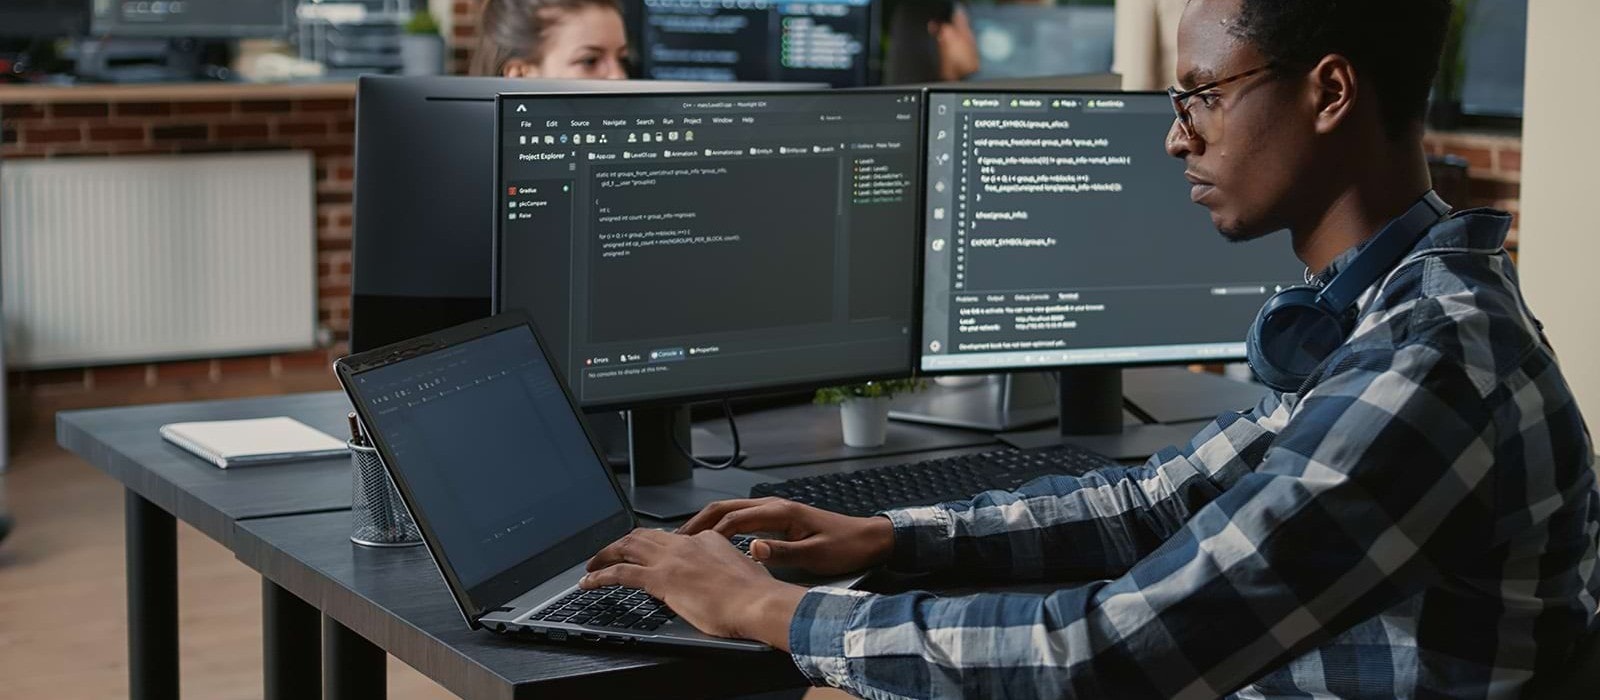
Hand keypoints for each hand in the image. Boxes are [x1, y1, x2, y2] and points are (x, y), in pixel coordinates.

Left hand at [581, 528, 805, 648]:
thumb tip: (717, 582)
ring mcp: (671, 559)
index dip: (654, 547)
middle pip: (643, 535)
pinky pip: (620, 573)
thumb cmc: (756, 595)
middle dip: (621, 543)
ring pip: (626, 547)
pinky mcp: (660, 578)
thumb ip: (723, 570)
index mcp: (707, 539)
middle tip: (608, 554)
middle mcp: (685, 544)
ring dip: (605, 554)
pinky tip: (589, 582)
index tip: (647, 556)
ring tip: (591, 566)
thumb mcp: (741, 573)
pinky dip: (600, 576)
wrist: (758, 601)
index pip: (672, 539)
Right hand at [677, 497, 894, 575]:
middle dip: (698, 522)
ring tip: (687, 540)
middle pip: (725, 508)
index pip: (733, 519)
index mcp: (780, 512)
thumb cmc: (845, 547)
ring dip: (708, 522)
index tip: (687, 547)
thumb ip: (782, 553)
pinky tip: (716, 540)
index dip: (707, 533)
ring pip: (732, 511)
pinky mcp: (779, 518)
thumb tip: (752, 550)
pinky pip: (742, 518)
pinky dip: (723, 526)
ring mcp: (776, 510)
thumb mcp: (814, 555)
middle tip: (676, 540)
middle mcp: (774, 506)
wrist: (869, 540)